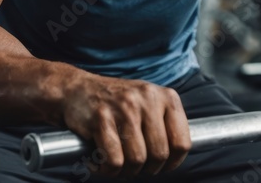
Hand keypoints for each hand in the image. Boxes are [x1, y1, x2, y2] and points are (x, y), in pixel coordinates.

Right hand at [60, 72, 190, 178]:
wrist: (78, 89)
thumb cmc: (117, 103)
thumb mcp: (148, 103)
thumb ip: (165, 124)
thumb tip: (176, 157)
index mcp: (166, 96)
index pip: (182, 143)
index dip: (173, 162)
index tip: (162, 165)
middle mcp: (148, 99)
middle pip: (160, 155)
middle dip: (147, 168)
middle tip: (135, 165)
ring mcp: (125, 107)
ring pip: (137, 160)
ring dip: (126, 170)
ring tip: (117, 162)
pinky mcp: (102, 118)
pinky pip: (114, 161)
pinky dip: (107, 169)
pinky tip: (101, 161)